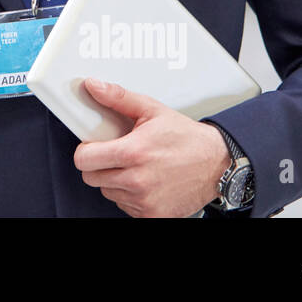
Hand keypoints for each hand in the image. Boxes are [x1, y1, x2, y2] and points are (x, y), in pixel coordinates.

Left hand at [72, 77, 229, 217]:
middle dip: (99, 165)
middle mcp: (137, 180)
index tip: (94, 146)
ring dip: (115, 181)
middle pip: (91, 178)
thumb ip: (118, 98)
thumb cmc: (186, 137)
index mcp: (133, 152)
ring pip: (108, 192)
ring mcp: (145, 200)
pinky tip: (144, 181)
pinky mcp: (153, 215)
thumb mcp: (152, 110)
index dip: (86, 151)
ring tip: (135, 167)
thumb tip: (94, 86)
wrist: (217, 163)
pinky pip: (125, 206)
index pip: (84, 160)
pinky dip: (130, 195)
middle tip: (116, 155)